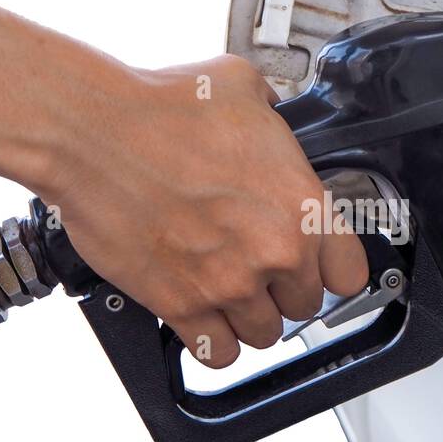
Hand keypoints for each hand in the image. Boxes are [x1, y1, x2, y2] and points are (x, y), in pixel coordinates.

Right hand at [35, 54, 368, 367]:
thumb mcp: (241, 89)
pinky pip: (216, 352)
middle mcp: (273, 251)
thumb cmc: (158, 108)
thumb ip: (271, 116)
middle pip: (303, 305)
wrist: (93, 133)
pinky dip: (212, 341)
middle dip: (282, 288)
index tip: (316, 266)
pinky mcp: (180, 305)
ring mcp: (228, 283)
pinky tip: (203, 319)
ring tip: (227, 290)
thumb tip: (269, 115)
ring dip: (248, 316)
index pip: (349, 272)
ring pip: (263, 334)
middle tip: (255, 265)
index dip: (331, 268)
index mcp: (301, 202)